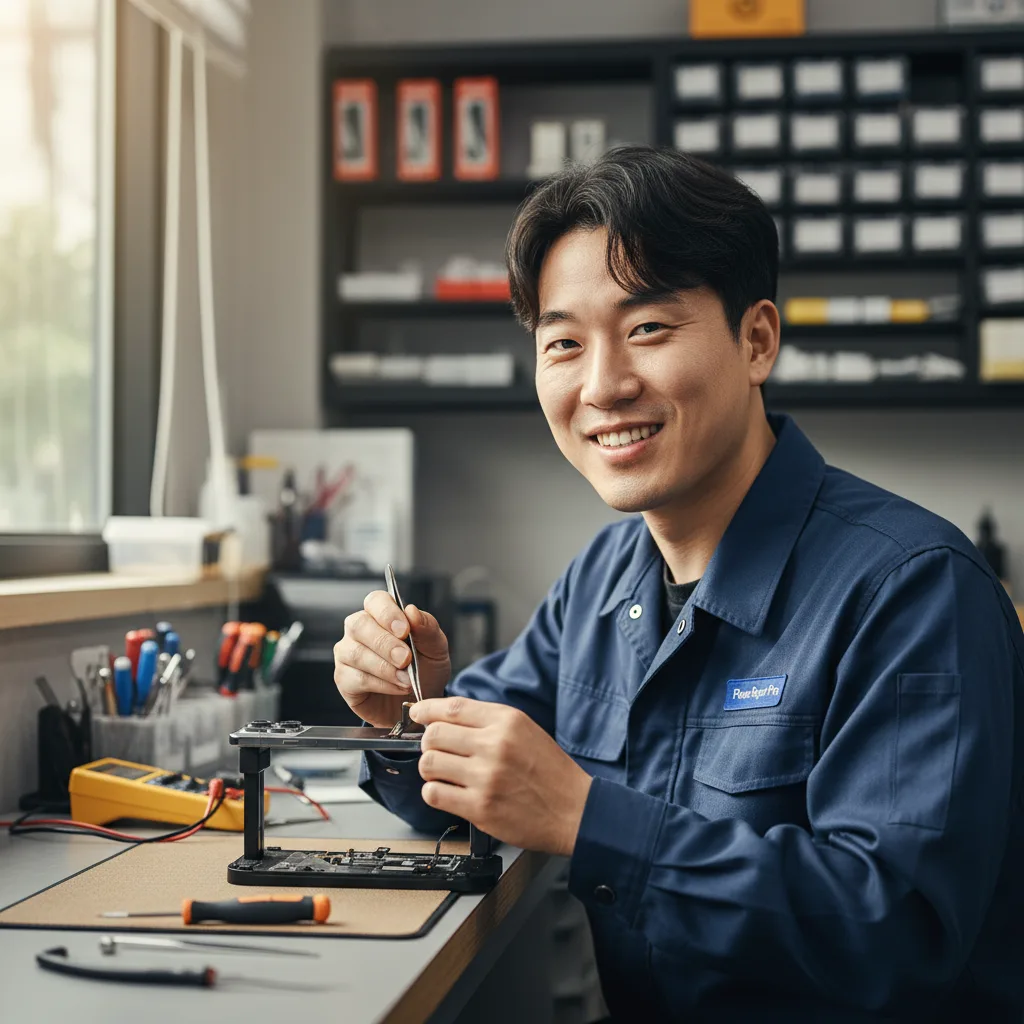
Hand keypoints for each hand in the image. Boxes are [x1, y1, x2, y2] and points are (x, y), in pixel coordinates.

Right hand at [334, 591, 450, 727]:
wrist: (421, 702)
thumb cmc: (425, 668)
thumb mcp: (436, 648)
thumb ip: (427, 627)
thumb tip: (411, 611)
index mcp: (381, 614)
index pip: (375, 600)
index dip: (387, 613)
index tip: (405, 630)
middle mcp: (359, 630)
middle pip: (359, 625)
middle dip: (385, 643)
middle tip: (406, 659)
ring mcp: (347, 653)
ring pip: (355, 653)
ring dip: (384, 667)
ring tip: (407, 679)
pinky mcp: (344, 679)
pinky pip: (356, 678)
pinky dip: (381, 684)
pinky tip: (398, 688)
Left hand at [409, 697, 592, 856]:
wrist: (575, 810)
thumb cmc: (550, 771)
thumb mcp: (525, 730)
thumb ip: (487, 721)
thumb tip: (444, 717)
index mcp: (507, 721)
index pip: (453, 707)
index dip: (427, 709)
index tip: (418, 713)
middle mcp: (495, 745)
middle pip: (434, 734)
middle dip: (428, 742)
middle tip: (437, 750)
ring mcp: (486, 778)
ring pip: (429, 763)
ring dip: (430, 768)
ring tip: (444, 773)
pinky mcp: (480, 808)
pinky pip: (434, 794)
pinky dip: (434, 792)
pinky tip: (448, 792)